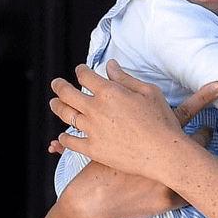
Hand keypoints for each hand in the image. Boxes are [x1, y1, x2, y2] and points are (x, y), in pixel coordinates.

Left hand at [49, 60, 217, 179]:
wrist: (163, 152)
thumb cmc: (161, 119)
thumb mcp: (149, 91)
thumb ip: (126, 78)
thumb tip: (110, 66)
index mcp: (109, 92)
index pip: (86, 76)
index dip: (81, 70)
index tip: (80, 70)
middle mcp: (96, 109)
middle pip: (68, 94)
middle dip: (59, 86)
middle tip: (56, 83)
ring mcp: (92, 130)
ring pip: (66, 115)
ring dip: (57, 107)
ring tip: (54, 103)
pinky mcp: (93, 149)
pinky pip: (71, 142)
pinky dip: (64, 137)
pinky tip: (63, 135)